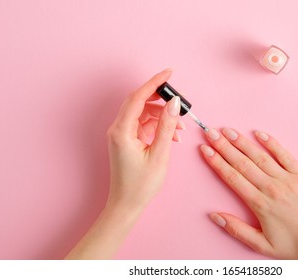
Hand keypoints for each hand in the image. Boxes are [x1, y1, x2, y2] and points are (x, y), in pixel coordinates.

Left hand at [66, 69, 182, 258]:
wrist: (127, 204)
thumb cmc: (140, 184)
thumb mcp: (159, 154)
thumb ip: (167, 126)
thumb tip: (174, 103)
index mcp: (122, 130)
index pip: (138, 97)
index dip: (154, 83)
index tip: (169, 73)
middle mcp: (118, 129)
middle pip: (139, 102)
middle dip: (160, 98)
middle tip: (179, 100)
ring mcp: (121, 134)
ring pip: (143, 113)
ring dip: (162, 116)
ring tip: (179, 128)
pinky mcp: (126, 140)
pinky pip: (143, 125)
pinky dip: (158, 126)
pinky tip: (172, 136)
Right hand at [200, 128, 297, 258]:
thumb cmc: (295, 246)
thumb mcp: (261, 245)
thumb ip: (236, 229)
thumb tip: (214, 215)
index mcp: (260, 204)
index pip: (232, 177)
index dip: (216, 162)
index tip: (205, 150)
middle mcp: (272, 188)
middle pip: (242, 163)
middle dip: (224, 146)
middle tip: (210, 132)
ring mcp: (289, 179)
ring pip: (260, 156)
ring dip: (242, 142)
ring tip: (228, 130)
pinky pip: (285, 155)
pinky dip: (272, 143)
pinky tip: (259, 133)